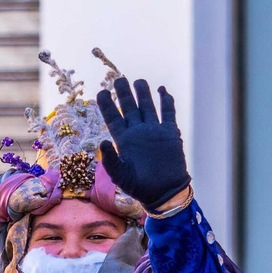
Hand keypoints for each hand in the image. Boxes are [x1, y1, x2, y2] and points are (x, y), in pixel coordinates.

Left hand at [95, 77, 190, 211]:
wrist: (164, 193)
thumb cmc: (140, 187)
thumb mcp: (121, 175)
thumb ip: (110, 160)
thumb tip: (103, 142)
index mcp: (124, 140)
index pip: (113, 117)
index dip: (107, 105)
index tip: (101, 92)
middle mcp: (137, 132)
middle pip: (129, 107)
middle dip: (124, 93)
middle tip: (118, 79)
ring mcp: (154, 131)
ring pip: (147, 107)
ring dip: (143, 94)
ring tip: (138, 81)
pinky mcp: (169, 134)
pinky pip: (168, 113)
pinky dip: (166, 101)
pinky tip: (162, 90)